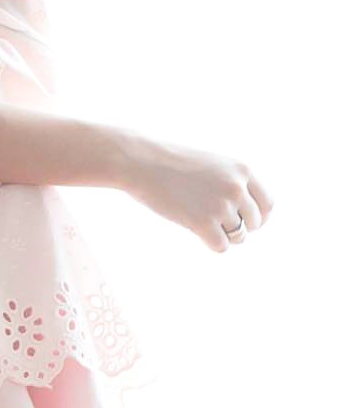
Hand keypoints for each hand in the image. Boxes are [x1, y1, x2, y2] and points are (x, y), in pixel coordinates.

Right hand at [122, 135, 274, 252]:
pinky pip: (221, 246)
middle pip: (254, 223)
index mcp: (241, 170)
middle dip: (239, 227)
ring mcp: (221, 206)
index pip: (267, 203)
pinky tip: (195, 231)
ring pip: (238, 236)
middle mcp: (237, 187)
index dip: (258, 217)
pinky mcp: (203, 223)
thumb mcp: (210, 164)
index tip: (246, 222)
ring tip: (201, 223)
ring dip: (222, 235)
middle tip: (217, 223)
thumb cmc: (168, 162)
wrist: (139, 161)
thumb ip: (230, 183)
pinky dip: (211, 243)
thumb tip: (243, 215)